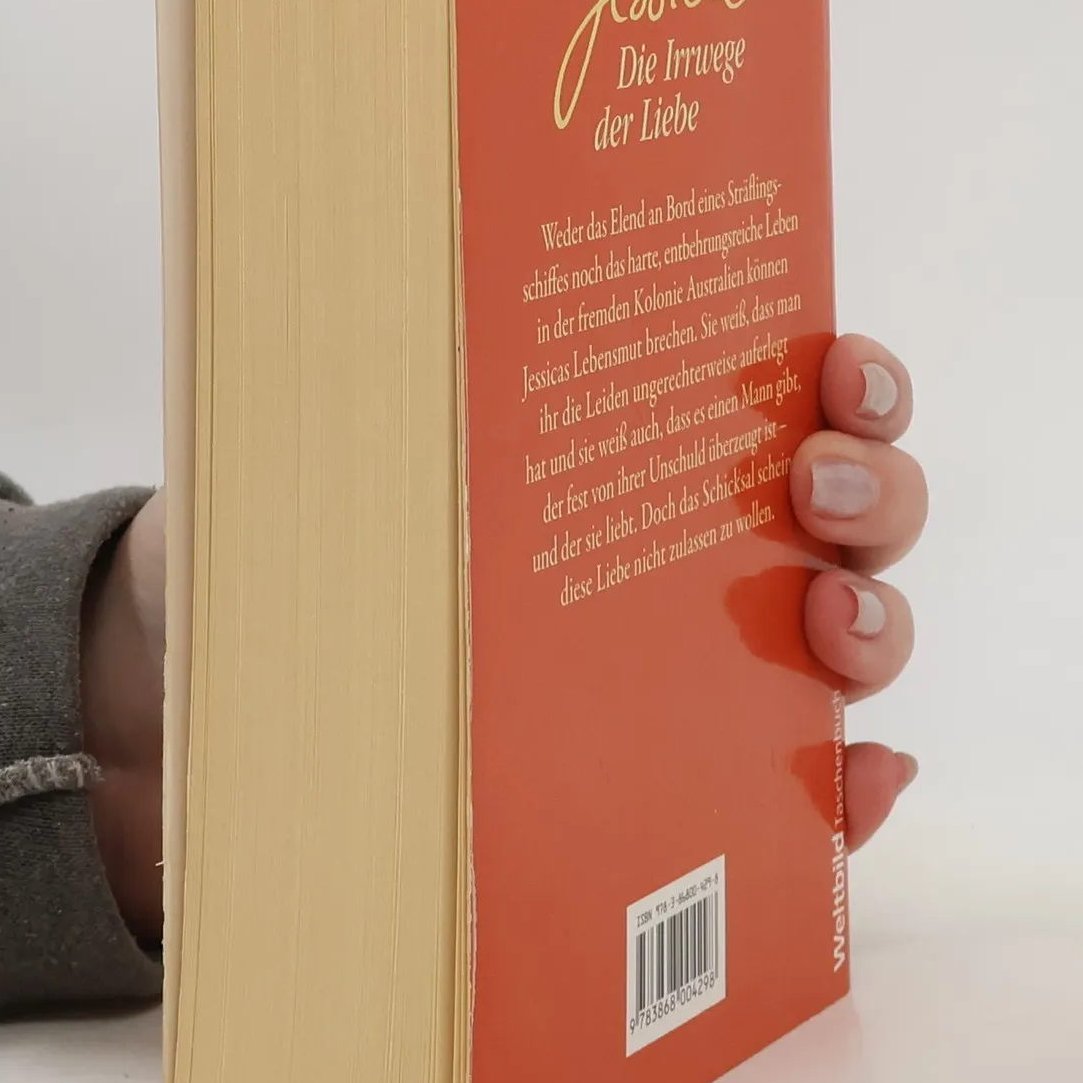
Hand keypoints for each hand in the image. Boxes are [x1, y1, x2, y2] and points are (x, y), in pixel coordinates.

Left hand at [83, 331, 927, 934]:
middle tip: (810, 483)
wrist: (206, 698)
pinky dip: (851, 795)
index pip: (781, 402)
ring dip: (876, 623)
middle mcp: (689, 550)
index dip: (852, 382)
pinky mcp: (683, 788)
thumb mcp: (322, 447)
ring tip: (826, 621)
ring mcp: (697, 673)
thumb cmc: (285, 548)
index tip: (835, 366)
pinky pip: (799, 799)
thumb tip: (366, 283)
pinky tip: (862, 781)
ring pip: (845, 641)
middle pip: (850, 513)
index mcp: (624, 445)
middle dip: (874, 488)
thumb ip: (360, 374)